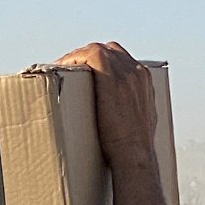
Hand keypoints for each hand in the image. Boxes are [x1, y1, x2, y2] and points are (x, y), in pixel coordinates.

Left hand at [53, 41, 154, 165]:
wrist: (135, 154)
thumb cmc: (135, 149)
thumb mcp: (140, 125)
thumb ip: (131, 114)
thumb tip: (120, 121)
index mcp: (145, 81)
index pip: (123, 61)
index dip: (106, 63)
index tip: (89, 72)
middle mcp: (137, 71)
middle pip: (111, 51)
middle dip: (90, 56)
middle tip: (72, 69)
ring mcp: (125, 71)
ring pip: (98, 50)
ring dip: (78, 57)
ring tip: (62, 68)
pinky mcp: (110, 74)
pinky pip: (88, 54)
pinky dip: (73, 58)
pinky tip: (59, 68)